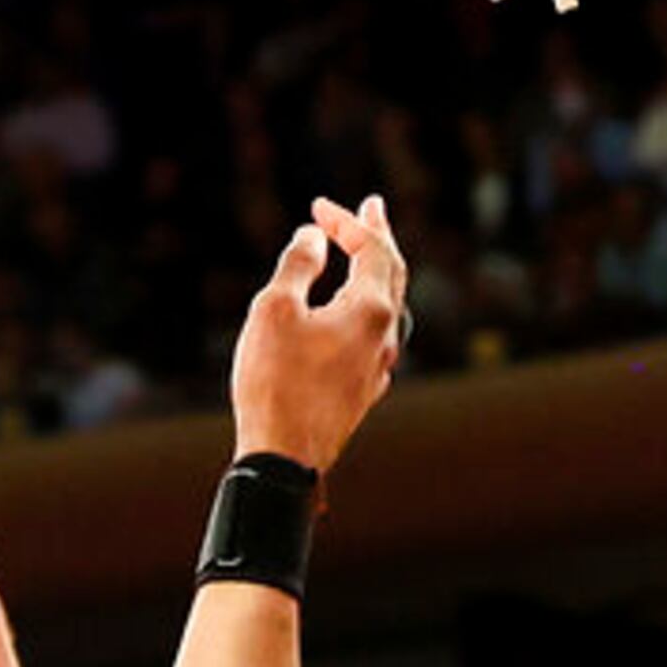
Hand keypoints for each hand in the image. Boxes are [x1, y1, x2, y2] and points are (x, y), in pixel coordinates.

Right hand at [229, 195, 406, 471]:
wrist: (284, 459)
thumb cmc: (275, 384)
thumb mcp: (274, 311)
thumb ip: (298, 265)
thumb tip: (313, 237)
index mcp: (370, 309)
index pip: (371, 249)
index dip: (347, 221)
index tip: (318, 207)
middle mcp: (385, 335)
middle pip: (392, 273)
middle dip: (377, 237)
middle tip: (371, 208)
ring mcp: (378, 367)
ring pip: (388, 308)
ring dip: (375, 276)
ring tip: (365, 260)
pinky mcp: (362, 393)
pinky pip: (376, 339)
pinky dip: (366, 312)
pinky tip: (358, 321)